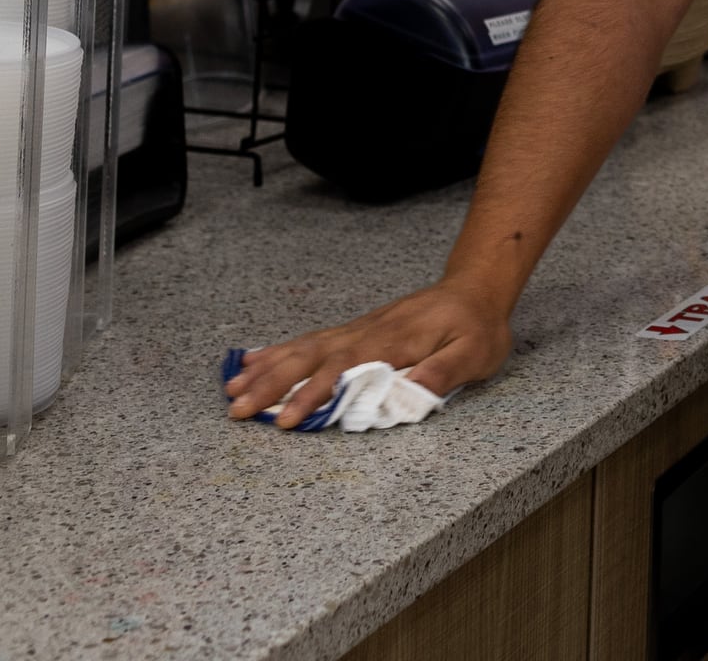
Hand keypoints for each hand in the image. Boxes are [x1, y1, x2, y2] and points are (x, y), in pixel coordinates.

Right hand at [222, 281, 512, 429]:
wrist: (474, 287)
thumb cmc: (476, 325)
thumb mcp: (475, 351)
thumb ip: (444, 372)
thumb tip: (411, 394)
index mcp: (393, 342)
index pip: (345, 372)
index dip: (315, 396)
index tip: (287, 420)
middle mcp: (366, 333)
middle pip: (311, 359)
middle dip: (273, 385)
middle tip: (237, 410)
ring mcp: (356, 330)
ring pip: (304, 349)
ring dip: (267, 370)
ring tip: (232, 390)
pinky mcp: (353, 331)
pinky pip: (310, 341)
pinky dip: (278, 351)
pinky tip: (253, 360)